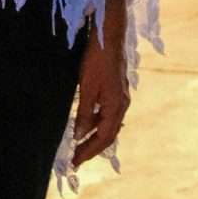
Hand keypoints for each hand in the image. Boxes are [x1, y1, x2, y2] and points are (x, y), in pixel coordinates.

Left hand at [72, 35, 130, 166]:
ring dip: (94, 136)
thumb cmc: (97, 60)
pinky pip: (108, 114)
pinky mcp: (117, 90)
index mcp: (116, 107)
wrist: (109, 37)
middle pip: (108, 134)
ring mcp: (121, 97)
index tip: (75, 162)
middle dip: (92, 148)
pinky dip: (96, 123)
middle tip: (76, 159)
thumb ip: (84, 113)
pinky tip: (86, 123)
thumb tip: (79, 135)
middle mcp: (122, 105)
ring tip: (79, 145)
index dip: (89, 151)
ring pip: (108, 124)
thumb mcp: (87, 88)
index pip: (103, 138)